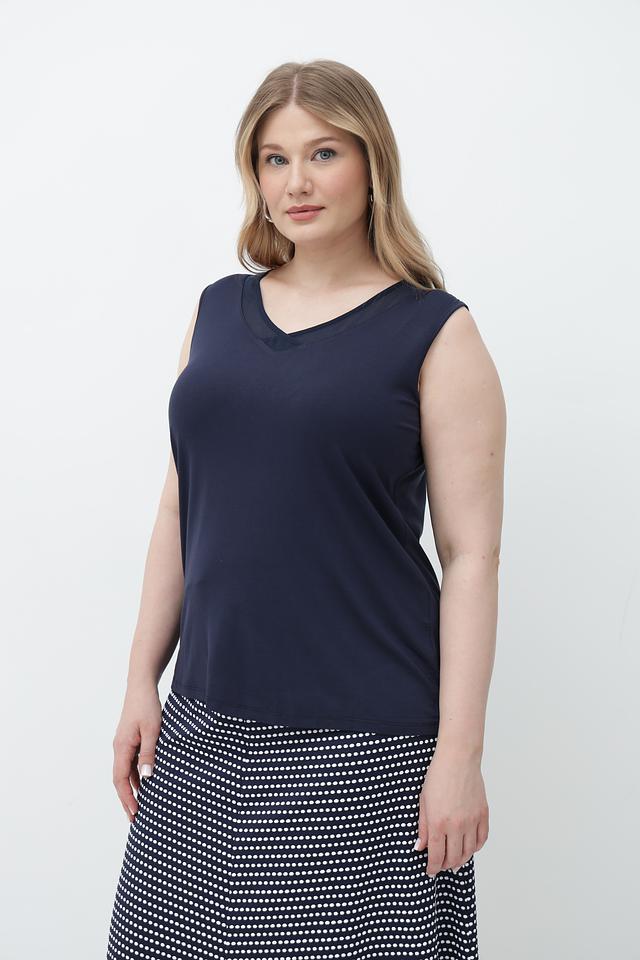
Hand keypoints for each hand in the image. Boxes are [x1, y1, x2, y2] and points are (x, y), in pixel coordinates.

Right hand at [112, 682, 161, 821]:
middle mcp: (119, 748)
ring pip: (125, 772)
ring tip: (140, 805)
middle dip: (127, 799)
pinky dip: (135, 775)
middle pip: (120, 780)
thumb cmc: (147, 706)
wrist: (141, 685)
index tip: (134, 814)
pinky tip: (145, 782)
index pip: (120, 780)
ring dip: (132, 788)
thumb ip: (149, 754)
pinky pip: (130, 762)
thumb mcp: (153, 731)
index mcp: (122, 748)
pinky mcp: (130, 739)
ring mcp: (124, 744)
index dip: (127, 798)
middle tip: (135, 818)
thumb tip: (146, 778)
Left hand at [414, 748, 488, 876]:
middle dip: (445, 866)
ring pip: (469, 852)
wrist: (458, 759)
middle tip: (441, 867)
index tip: (430, 871)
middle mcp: (456, 826)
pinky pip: (481, 839)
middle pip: (453, 858)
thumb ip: (422, 827)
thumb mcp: (423, 801)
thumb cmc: (437, 776)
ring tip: (455, 862)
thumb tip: (419, 847)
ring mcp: (472, 821)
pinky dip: (475, 848)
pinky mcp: (483, 814)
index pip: (436, 855)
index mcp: (438, 823)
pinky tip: (469, 848)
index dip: (432, 867)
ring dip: (461, 860)